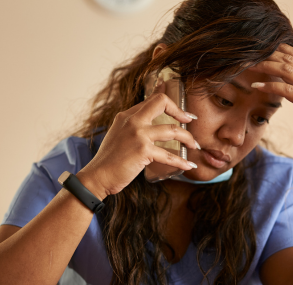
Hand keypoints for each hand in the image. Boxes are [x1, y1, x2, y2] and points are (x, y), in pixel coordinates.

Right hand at [78, 79, 199, 199]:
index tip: (181, 110)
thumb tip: (150, 126)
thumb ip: (132, 128)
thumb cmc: (109, 161)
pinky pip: (169, 155)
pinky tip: (189, 165)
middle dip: (180, 111)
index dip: (169, 101)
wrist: (98, 176)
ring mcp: (138, 134)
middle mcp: (132, 120)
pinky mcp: (143, 150)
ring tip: (194, 145)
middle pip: (161, 102)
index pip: (151, 100)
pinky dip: (182, 161)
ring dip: (188, 138)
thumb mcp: (118, 136)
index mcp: (126, 116)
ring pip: (173, 129)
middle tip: (191, 120)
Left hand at [249, 44, 292, 152]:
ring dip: (266, 67)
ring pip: (287, 71)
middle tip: (250, 56)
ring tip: (251, 67)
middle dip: (268, 56)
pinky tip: (257, 86)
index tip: (261, 48)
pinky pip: (286, 90)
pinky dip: (270, 86)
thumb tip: (284, 79)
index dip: (278, 48)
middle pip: (289, 60)